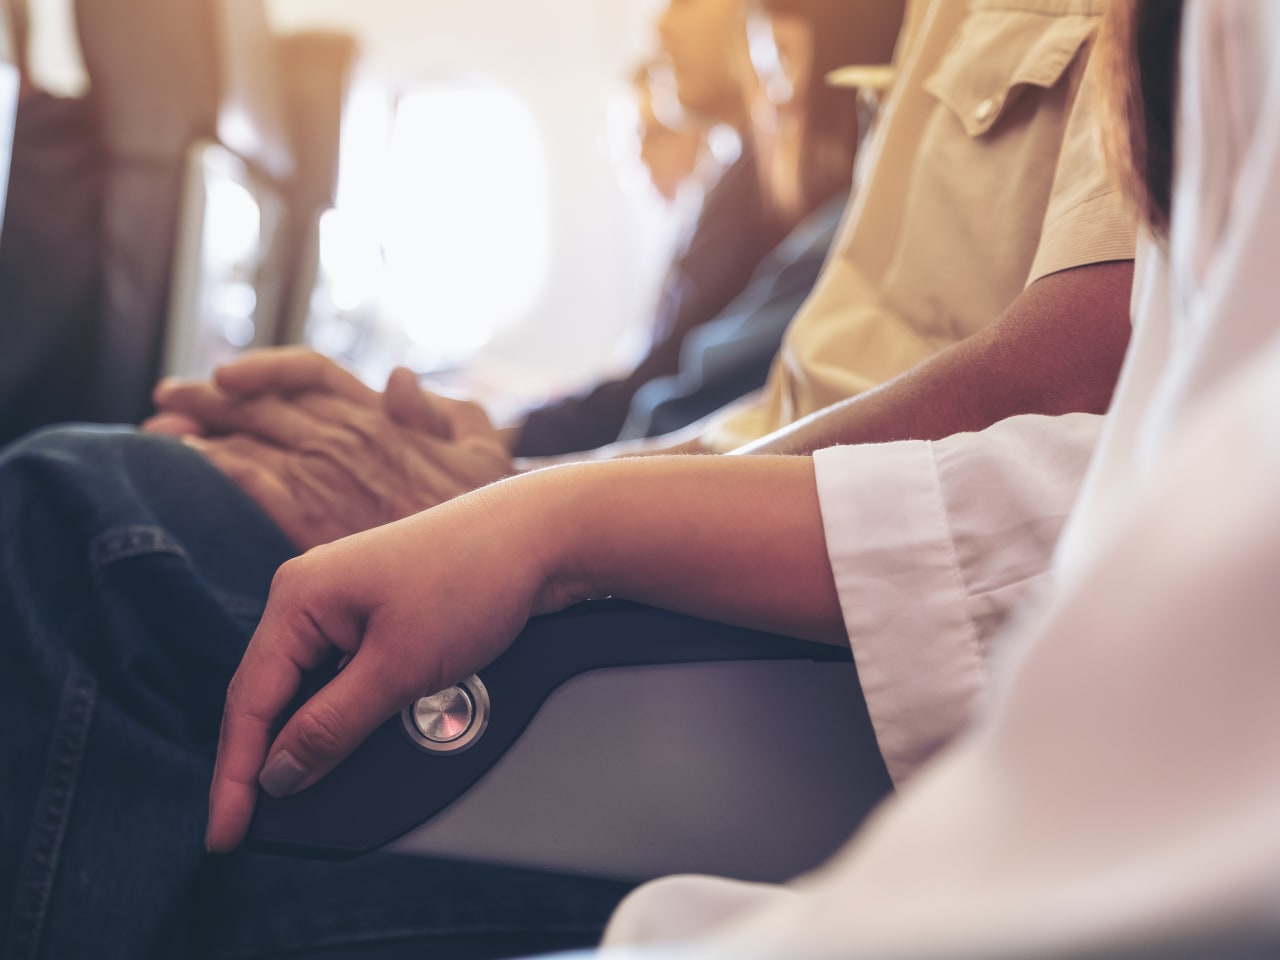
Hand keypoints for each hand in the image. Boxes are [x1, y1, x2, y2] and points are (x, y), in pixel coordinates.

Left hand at [146, 354, 514, 547]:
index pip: (312, 373)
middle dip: (209, 397)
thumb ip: (441, 410)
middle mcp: (350, 436)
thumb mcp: (483, 444)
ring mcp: (331, 475)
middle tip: (168, 399)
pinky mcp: (317, 518)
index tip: (228, 373)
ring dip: (198, 431)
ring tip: (161, 431)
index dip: (267, 367)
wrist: (505, 548)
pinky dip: (215, 471)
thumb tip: (399, 379)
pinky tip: (189, 471)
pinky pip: (251, 483)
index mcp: (383, 414)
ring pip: (248, 437)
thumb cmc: (495, 503)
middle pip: (263, 402)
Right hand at [205, 476, 581, 852]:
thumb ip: (332, 726)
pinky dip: (336, 712)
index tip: (225, 832)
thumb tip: (280, 774)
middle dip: (257, 761)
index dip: (234, 775)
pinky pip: (338, 673)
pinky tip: (337, 744)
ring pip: (306, 686)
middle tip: (246, 826)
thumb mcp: (399, 668)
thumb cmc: (474, 578)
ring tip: (289, 794)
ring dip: (301, 736)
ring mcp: (346, 602)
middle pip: (267, 694)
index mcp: (299, 597)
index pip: (249, 701)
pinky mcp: (379, 612)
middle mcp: (313, 594)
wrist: (542, 536)